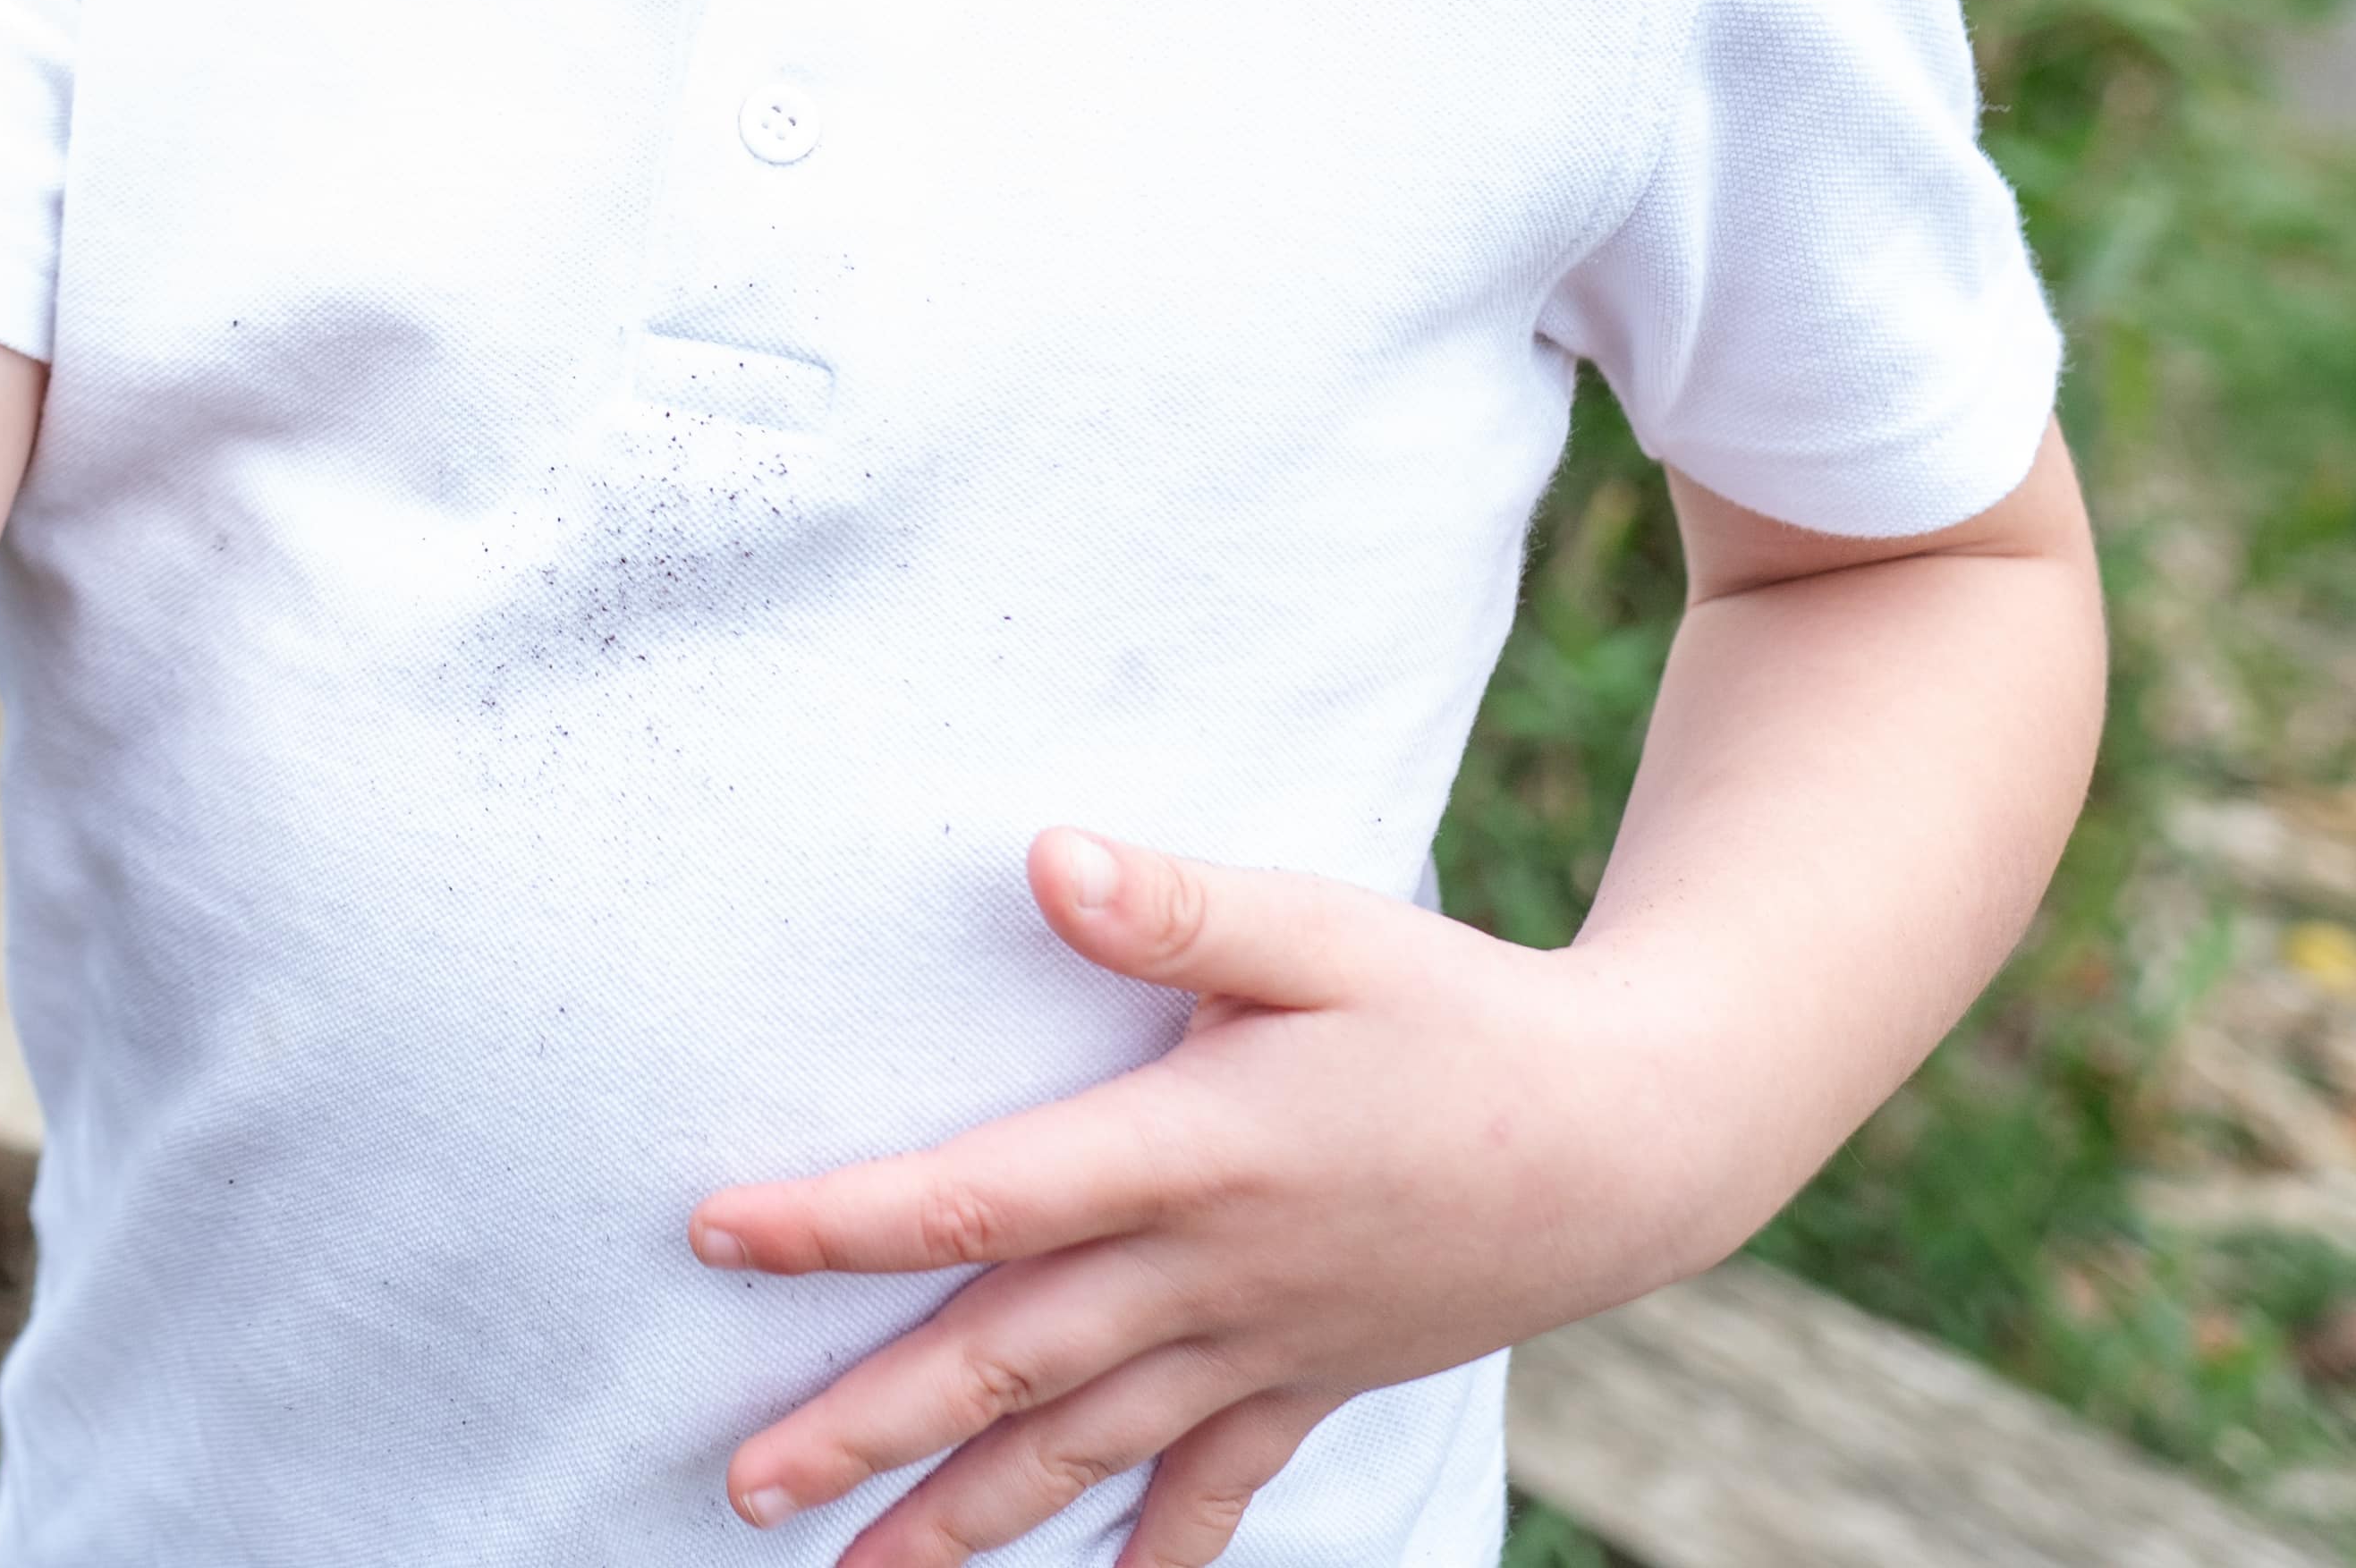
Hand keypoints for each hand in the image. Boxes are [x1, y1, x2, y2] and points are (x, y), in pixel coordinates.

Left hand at [691, 828, 1719, 1567]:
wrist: (1638, 1135)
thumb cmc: (1459, 1011)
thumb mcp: (1323, 932)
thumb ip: (1177, 907)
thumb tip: (1045, 858)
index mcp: (1190, 1151)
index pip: (981, 1195)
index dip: (843, 1221)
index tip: (718, 1234)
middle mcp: (1210, 1272)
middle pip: (1005, 1364)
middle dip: (866, 1428)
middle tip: (740, 1484)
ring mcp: (1262, 1346)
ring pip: (1085, 1453)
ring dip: (963, 1519)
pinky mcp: (1313, 1380)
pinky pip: (1217, 1487)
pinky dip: (1152, 1551)